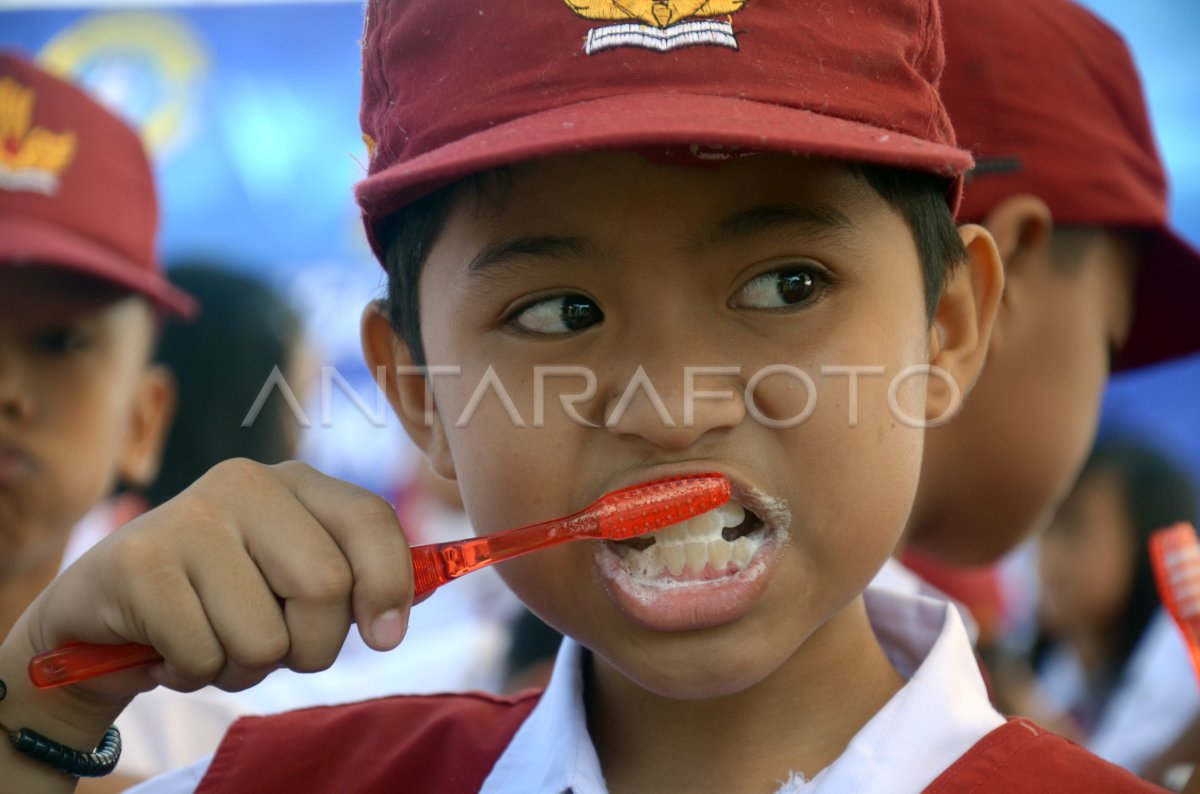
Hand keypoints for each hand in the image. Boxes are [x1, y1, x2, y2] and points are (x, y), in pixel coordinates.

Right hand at [0, 458, 412, 784]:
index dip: (389, 585)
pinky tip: (169, 646)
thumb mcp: (292, 579)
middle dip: (312, 647)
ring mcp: (189, 516)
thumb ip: (354, 581)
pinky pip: (204, 655)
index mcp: (295, 480)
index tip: (385, 637)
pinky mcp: (140, 563)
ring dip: (245, 668)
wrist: (102, 613)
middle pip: (326, 587)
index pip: (370, 519)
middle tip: (275, 650)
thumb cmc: (219, 601)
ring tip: (213, 641)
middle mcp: (246, 482)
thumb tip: (416, 602)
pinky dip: (193, 673)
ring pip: (265, 637)